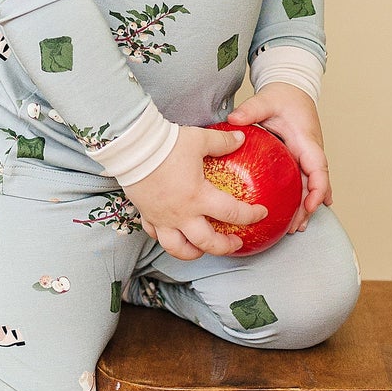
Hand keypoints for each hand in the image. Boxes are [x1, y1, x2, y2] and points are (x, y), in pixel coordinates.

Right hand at [126, 124, 268, 260]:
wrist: (131, 148)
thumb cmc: (165, 145)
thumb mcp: (199, 140)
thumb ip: (222, 142)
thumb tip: (240, 138)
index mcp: (199, 197)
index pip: (233, 213)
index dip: (251, 216)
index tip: (260, 213)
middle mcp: (182, 214)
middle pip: (207, 243)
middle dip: (225, 247)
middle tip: (235, 243)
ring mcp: (162, 218)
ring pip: (178, 248)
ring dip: (194, 252)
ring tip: (203, 249)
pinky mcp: (146, 215)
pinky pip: (156, 235)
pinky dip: (167, 238)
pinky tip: (173, 234)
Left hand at [222, 84, 331, 233]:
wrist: (293, 88)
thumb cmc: (283, 95)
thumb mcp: (266, 100)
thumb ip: (251, 110)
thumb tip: (232, 119)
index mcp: (307, 140)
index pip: (319, 167)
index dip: (318, 189)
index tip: (311, 205)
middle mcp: (311, 151)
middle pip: (316, 184)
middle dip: (309, 207)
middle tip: (296, 226)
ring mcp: (306, 156)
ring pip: (311, 186)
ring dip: (306, 207)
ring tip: (296, 228)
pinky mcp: (299, 159)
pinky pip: (304, 181)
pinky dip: (303, 198)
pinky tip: (297, 214)